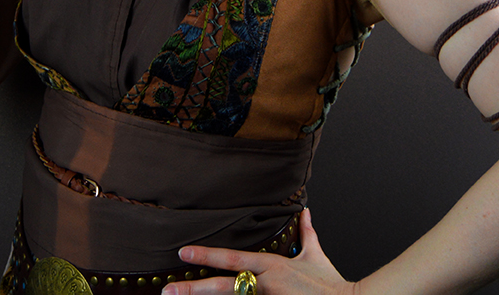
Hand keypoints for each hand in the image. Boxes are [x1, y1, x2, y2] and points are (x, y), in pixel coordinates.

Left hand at [165, 210, 355, 294]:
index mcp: (273, 266)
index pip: (233, 259)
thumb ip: (306, 234)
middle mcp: (266, 285)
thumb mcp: (316, 255)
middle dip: (193, 288)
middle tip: (167, 290)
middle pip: (223, 287)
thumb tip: (305, 212)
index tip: (183, 252)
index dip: (207, 255)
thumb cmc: (330, 284)